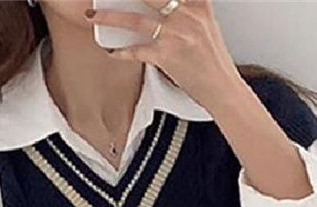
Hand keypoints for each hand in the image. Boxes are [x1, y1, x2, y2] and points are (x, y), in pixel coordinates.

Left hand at [84, 0, 246, 115]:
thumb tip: (168, 7)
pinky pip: (137, 51)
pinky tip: (112, 51)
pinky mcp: (167, 56)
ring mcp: (176, 35)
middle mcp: (186, 15)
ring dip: (109, 17)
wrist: (223, 89)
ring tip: (93, 14)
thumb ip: (191, 11)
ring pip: (135, 20)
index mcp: (199, 5)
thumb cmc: (215, 63)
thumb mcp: (208, 26)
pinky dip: (122, 52)